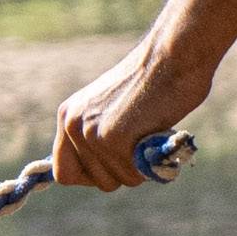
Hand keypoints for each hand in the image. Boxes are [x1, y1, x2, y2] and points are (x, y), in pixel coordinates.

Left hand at [51, 36, 208, 190]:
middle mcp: (72, 124)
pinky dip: (150, 165)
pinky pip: (132, 174)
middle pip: (94, 180)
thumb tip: (100, 170)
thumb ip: (100, 132)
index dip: (91, 176)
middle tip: (141, 146)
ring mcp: (90, 133)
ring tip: (150, 137)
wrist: (173, 55)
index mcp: (68, 116)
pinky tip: (157, 138)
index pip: (63, 171)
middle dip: (122, 171)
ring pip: (116, 180)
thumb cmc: (156, 80)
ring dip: (138, 168)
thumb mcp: (114, 107)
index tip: (115, 168)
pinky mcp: (112, 138)